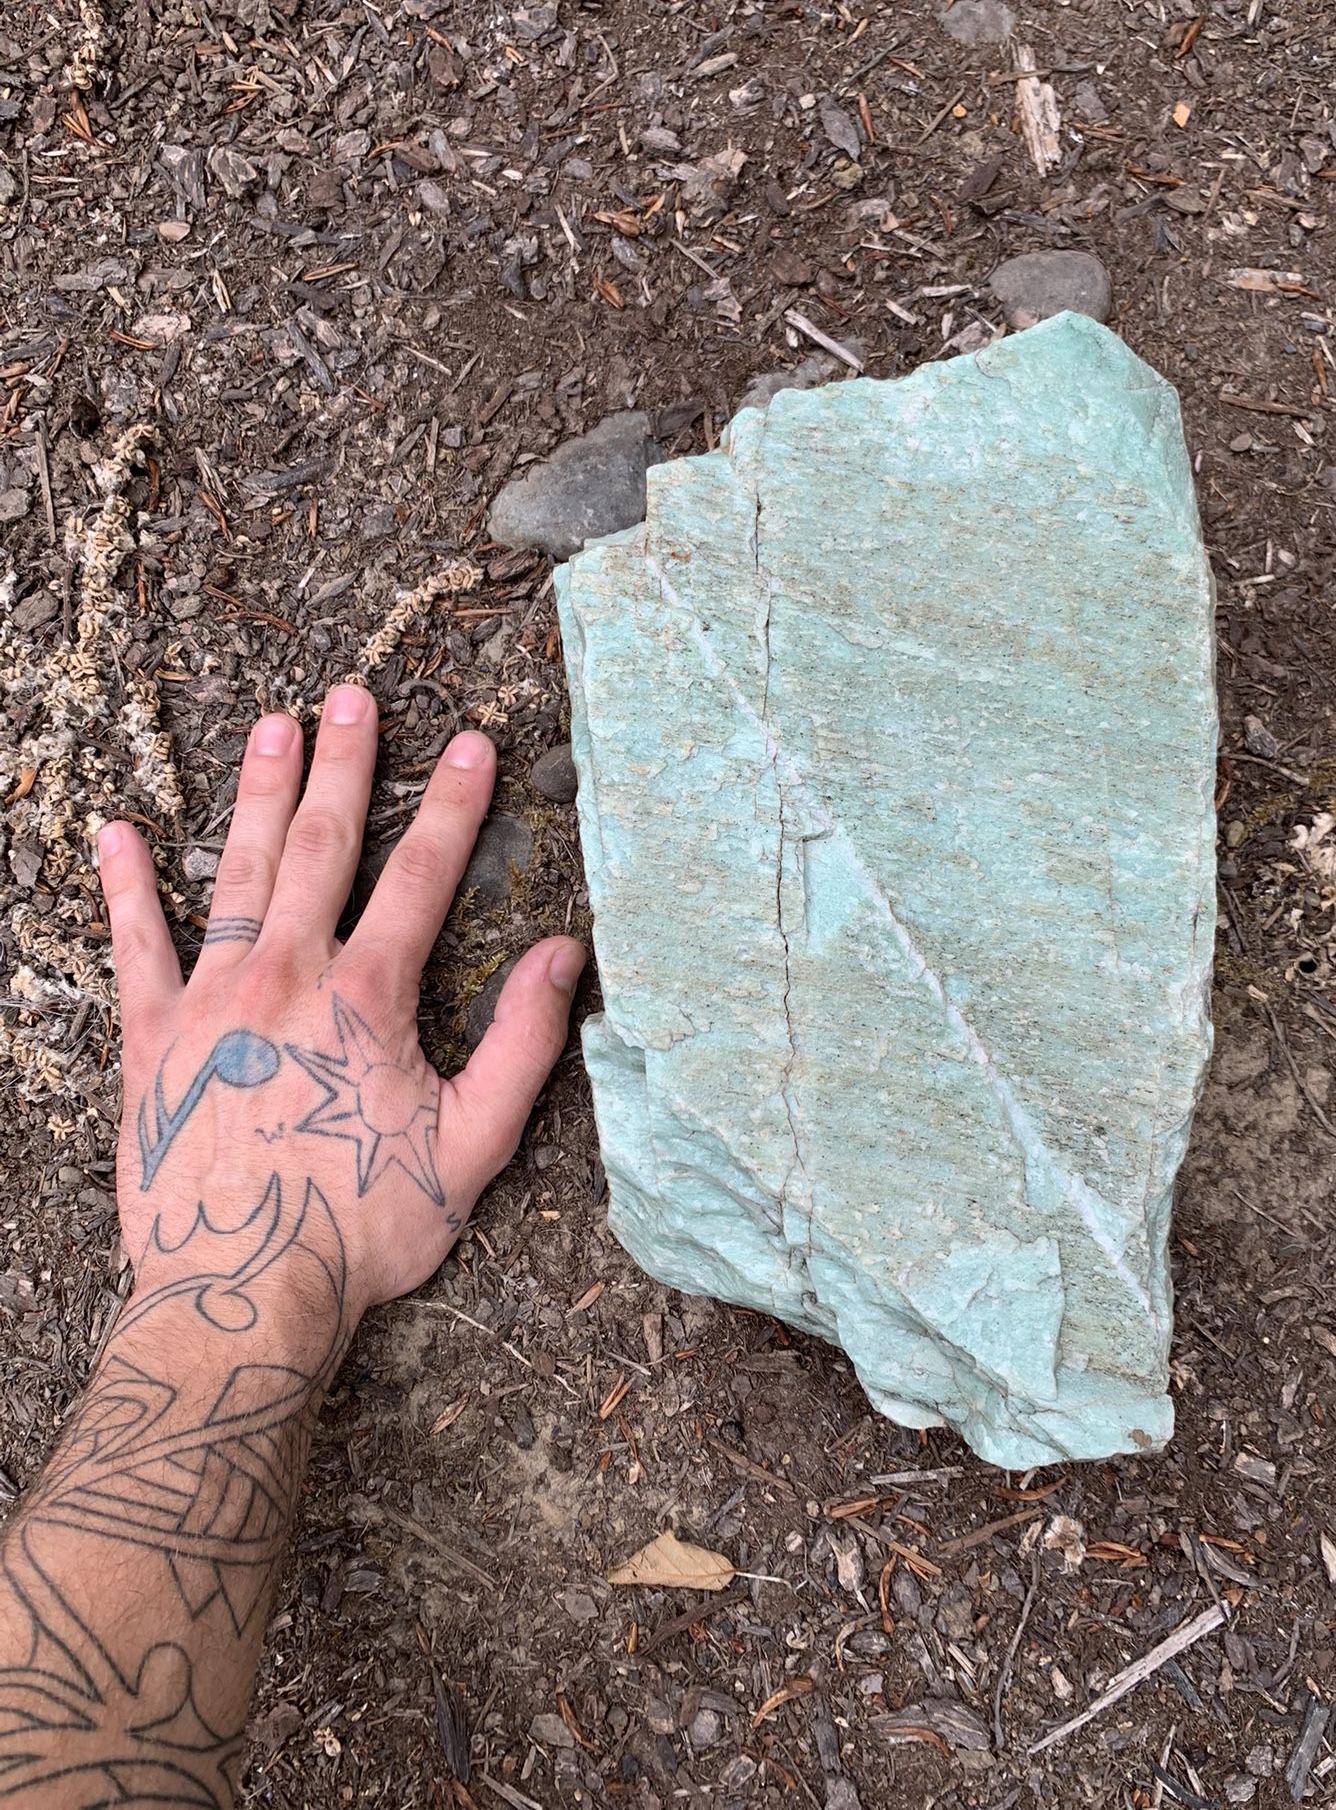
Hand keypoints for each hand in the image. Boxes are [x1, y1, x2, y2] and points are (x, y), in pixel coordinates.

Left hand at [96, 683, 585, 1320]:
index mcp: (367, 998)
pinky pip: (135, 944)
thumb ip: (523, 1044)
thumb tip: (563, 955)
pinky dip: (125, 886)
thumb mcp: (472, 1145)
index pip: (422, 877)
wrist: (239, 1294)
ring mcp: (211, 998)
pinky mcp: (150, 1036)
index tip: (471, 743)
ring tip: (273, 726)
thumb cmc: (362, 1229)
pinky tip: (117, 832)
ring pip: (239, 871)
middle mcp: (286, 975)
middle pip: (322, 848)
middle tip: (353, 697)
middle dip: (345, 767)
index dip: (453, 806)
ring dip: (258, 794)